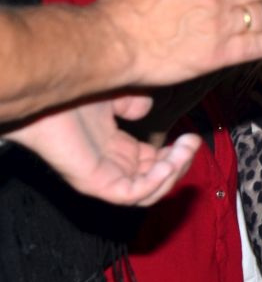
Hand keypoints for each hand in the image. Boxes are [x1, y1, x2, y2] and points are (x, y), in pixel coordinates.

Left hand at [4, 94, 199, 205]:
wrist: (48, 86)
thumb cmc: (71, 89)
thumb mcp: (117, 93)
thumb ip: (135, 102)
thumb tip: (145, 110)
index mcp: (113, 149)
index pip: (152, 166)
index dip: (176, 156)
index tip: (190, 137)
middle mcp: (109, 165)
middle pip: (156, 182)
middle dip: (181, 165)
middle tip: (192, 142)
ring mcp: (101, 177)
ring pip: (148, 193)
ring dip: (174, 173)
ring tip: (185, 149)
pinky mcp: (94, 183)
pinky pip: (132, 195)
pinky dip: (156, 183)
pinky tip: (167, 162)